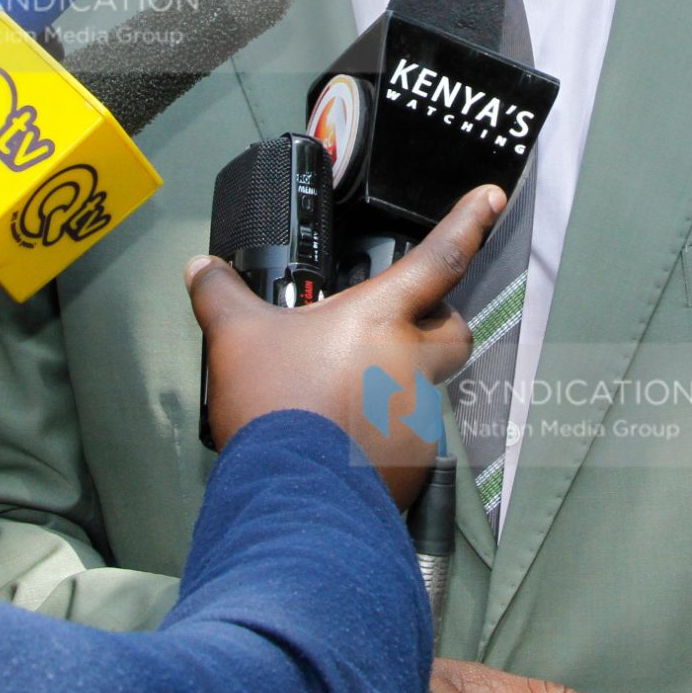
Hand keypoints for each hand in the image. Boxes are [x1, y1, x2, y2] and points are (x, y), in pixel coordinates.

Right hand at [185, 184, 500, 504]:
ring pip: (429, 387)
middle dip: (438, 323)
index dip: (471, 222)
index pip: (440, 256)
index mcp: (379, 317)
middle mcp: (412, 361)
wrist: (292, 495)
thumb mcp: (237, 338)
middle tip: (398, 330)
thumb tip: (200, 269)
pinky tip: (345, 442)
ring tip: (346, 399)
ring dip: (399, 387)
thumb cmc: (276, 407)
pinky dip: (385, 437)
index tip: (491, 197)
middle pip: (454, 329)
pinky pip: (411, 440)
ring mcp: (419, 413)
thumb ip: (221, 295)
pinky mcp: (416, 462)